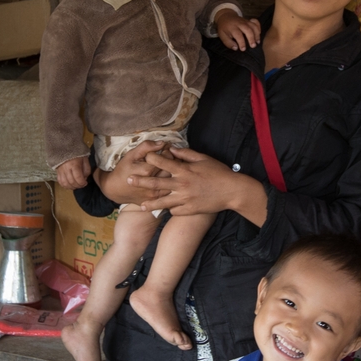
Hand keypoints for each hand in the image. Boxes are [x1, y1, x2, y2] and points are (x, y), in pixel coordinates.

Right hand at [56, 156, 92, 189]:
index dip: (82, 183)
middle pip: (72, 182)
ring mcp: (61, 171)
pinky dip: (65, 186)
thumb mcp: (85, 159)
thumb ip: (87, 169)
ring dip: (72, 187)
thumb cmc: (77, 154)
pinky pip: (60, 182)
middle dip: (78, 186)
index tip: (85, 183)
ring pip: (65, 183)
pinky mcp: (57, 172)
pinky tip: (69, 185)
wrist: (65, 148)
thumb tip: (84, 178)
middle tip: (82, 184)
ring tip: (76, 185)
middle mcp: (66, 168)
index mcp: (74, 164)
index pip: (78, 178)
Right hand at [92, 141, 168, 202]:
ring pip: (172, 183)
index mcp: (147, 171)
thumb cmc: (123, 169)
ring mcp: (154, 195)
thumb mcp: (131, 155)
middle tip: (169, 158)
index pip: (166, 159)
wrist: (115, 189)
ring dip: (173, 175)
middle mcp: (152, 185)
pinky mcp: (154, 201)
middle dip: (172, 162)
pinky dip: (170, 185)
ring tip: (169, 168)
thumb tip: (162, 143)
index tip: (166, 149)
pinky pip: (168, 193)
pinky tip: (167, 179)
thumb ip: (146, 147)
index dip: (168, 152)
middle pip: (171, 171)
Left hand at [130, 146, 265, 220]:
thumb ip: (186, 154)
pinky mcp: (190, 210)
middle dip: (141, 182)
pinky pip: (175, 211)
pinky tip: (165, 209)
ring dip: (150, 203)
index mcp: (184, 171)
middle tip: (128, 181)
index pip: (163, 164)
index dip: (151, 159)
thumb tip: (172, 150)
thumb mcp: (203, 159)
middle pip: (156, 184)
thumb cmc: (219, 173)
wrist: (232, 191)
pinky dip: (170, 210)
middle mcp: (182, 185)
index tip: (143, 157)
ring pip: (163, 202)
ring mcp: (185, 199)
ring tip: (140, 206)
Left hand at [216, 11, 262, 49]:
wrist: (226, 16)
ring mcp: (245, 21)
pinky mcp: (249, 20)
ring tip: (258, 42)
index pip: (238, 35)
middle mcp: (240, 23)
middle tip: (253, 46)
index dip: (241, 42)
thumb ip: (228, 43)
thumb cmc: (224, 28)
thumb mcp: (222, 36)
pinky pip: (256, 22)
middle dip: (251, 38)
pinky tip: (259, 34)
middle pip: (248, 29)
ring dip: (257, 34)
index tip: (243, 49)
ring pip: (253, 26)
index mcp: (232, 27)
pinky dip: (259, 27)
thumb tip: (236, 48)